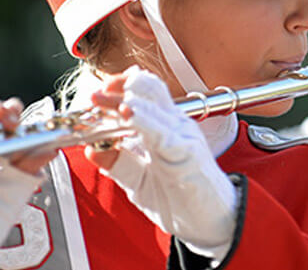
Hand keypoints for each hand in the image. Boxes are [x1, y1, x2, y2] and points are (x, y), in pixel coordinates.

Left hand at [86, 66, 237, 258]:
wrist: (214, 221)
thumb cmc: (183, 199)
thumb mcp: (140, 181)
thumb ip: (119, 164)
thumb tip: (92, 148)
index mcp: (165, 127)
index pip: (144, 93)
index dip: (119, 86)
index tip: (98, 92)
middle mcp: (175, 125)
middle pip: (148, 91)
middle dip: (119, 88)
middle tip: (96, 94)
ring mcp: (182, 136)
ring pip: (155, 106)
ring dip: (127, 100)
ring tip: (107, 97)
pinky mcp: (187, 152)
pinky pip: (162, 132)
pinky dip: (143, 121)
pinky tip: (129, 115)